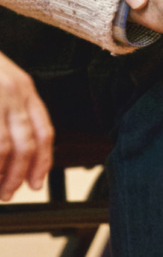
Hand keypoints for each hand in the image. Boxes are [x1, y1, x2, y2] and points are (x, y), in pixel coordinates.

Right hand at [0, 52, 53, 200]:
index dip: (43, 161)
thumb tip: (23, 149)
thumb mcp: (7, 83)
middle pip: (27, 143)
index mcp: (25, 89)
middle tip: (10, 192)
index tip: (37, 182)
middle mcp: (14, 92)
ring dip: (2, 173)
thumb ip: (17, 110)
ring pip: (5, 146)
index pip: (44, 131)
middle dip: (20, 174)